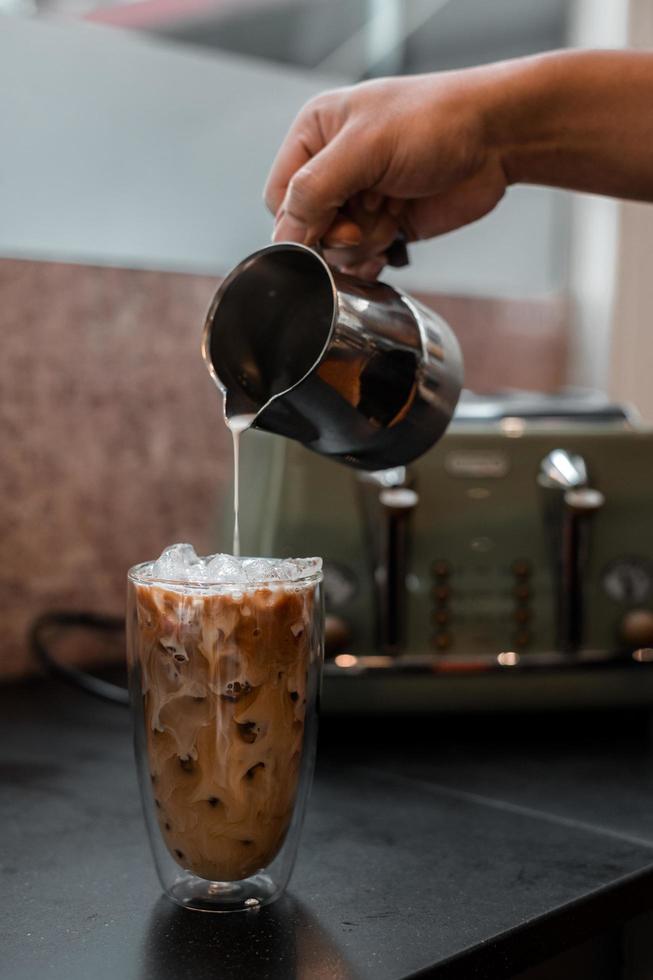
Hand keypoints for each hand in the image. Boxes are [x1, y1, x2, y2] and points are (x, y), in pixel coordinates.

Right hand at [264, 70, 508, 276]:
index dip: (299, 220)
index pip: (280, 195)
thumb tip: (285, 234)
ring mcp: (360, 199)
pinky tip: (392, 244)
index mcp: (315, 135)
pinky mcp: (386, 224)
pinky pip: (361, 260)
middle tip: (367, 221)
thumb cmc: (435, 122)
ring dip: (363, 245)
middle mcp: (333, 168)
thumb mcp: (365, 147)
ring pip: (334, 250)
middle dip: (337, 235)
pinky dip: (373, 261)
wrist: (496, 139)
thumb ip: (316, 189)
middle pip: (307, 228)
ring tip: (391, 216)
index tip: (334, 225)